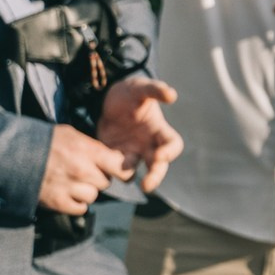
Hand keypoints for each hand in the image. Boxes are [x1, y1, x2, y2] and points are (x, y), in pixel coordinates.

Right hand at [40, 126, 132, 216]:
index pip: (122, 168)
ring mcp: (70, 188)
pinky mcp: (57, 202)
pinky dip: (75, 203)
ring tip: (71, 182)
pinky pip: (80, 208)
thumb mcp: (70, 135)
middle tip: (83, 173)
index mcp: (88, 151)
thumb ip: (92, 147)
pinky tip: (66, 193)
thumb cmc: (42, 141)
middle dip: (97, 179)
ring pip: (92, 196)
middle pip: (105, 182)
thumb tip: (110, 157)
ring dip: (85, 191)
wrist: (10, 155)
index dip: (123, 172)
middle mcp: (82, 171)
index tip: (119, 172)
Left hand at [95, 77, 182, 194]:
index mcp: (159, 130)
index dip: (170, 152)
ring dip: (130, 176)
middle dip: (155, 176)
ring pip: (136, 171)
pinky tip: (101, 169)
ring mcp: (131, 151)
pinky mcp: (113, 155)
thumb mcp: (141, 88)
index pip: (173, 145)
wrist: (107, 99)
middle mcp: (149, 145)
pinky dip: (109, 170)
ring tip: (119, 175)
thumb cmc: (130, 93)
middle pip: (158, 166)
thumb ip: (155, 90)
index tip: (160, 155)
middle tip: (146, 186)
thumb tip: (172, 95)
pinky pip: (113, 168)